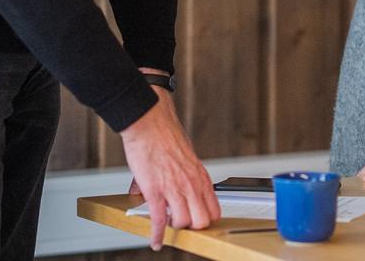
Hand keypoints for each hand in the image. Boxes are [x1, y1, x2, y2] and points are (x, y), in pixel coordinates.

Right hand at [119, 87, 220, 249]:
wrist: (149, 122)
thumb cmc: (165, 135)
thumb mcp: (187, 156)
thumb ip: (185, 174)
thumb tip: (176, 186)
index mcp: (201, 176)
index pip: (214, 209)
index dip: (207, 219)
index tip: (199, 222)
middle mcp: (191, 184)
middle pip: (202, 220)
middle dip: (194, 227)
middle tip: (183, 224)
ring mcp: (174, 189)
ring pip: (183, 222)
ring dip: (175, 227)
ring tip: (168, 224)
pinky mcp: (155, 190)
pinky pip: (159, 220)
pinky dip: (157, 235)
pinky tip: (156, 241)